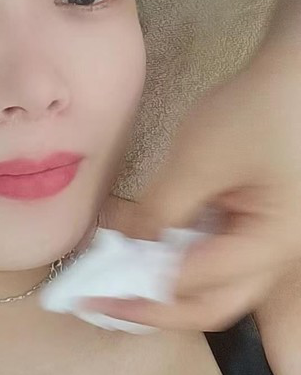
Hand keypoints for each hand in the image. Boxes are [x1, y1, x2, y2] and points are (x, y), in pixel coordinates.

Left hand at [86, 58, 300, 330]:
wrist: (298, 67)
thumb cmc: (259, 108)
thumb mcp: (199, 160)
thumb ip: (160, 211)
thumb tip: (127, 247)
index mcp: (271, 246)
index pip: (199, 290)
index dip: (143, 295)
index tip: (94, 293)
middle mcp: (274, 253)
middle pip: (211, 304)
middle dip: (154, 307)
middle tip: (104, 301)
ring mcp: (267, 237)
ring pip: (212, 282)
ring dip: (162, 280)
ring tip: (115, 274)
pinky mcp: (256, 217)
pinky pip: (214, 250)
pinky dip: (176, 251)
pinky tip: (141, 241)